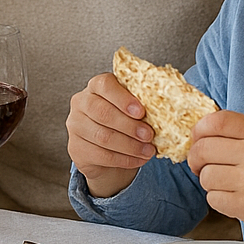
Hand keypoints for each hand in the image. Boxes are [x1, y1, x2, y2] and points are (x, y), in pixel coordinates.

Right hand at [66, 72, 155, 198]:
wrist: (105, 147)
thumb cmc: (123, 121)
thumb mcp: (131, 107)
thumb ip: (142, 102)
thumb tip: (169, 104)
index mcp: (96, 86)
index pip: (104, 85)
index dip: (123, 98)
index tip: (141, 112)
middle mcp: (81, 102)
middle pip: (103, 113)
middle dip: (129, 126)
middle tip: (149, 135)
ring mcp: (75, 126)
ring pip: (102, 137)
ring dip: (129, 145)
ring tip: (148, 150)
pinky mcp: (76, 148)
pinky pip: (101, 155)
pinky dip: (124, 159)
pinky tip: (138, 159)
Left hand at [186, 110, 243, 243]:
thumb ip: (242, 134)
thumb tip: (200, 134)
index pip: (216, 121)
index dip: (199, 131)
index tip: (197, 140)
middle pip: (203, 149)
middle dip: (196, 159)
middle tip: (202, 166)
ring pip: (205, 176)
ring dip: (211, 183)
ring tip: (230, 185)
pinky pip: (213, 198)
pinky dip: (219, 201)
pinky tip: (237, 199)